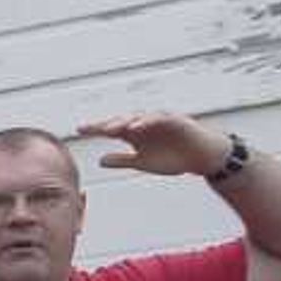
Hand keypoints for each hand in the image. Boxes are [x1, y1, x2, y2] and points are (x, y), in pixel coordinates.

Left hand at [76, 109, 230, 177]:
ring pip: (137, 117)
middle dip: (105, 124)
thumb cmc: (173, 158)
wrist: (201, 158)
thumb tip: (99, 160)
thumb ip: (122, 161)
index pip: (111, 129)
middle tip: (89, 128)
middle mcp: (144, 124)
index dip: (96, 128)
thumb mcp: (143, 163)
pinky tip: (137, 126)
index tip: (79, 130)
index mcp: (134, 134)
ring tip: (110, 128)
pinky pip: (158, 118)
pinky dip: (147, 121)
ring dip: (124, 121)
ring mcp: (158, 120)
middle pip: (121, 121)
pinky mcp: (174, 120)